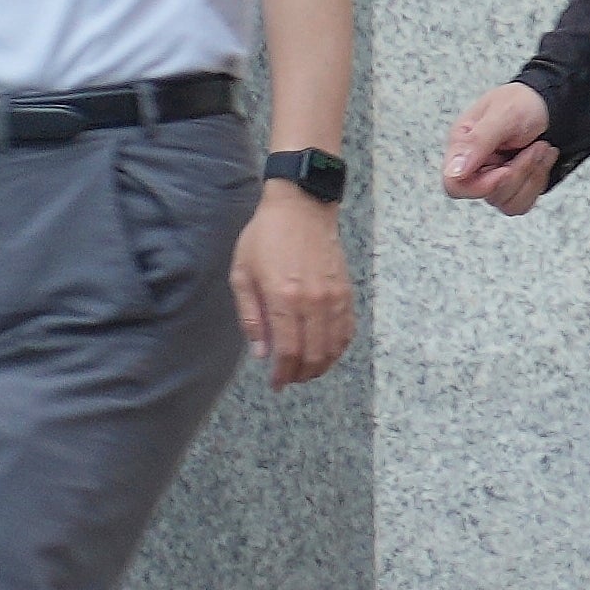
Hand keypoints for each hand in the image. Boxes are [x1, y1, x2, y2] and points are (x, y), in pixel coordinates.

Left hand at [237, 185, 354, 388]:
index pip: (288, 351)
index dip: (282, 374)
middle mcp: (312, 301)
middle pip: (313, 354)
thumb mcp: (242, 274)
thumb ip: (251, 316)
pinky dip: (339, 347)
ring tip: (306, 370)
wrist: (301, 205)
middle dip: (301, 374)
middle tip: (289, 379)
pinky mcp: (346, 290)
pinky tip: (326, 351)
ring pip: (334, 346)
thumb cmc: (265, 236)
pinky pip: (347, 329)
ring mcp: (333, 296)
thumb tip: (261, 352)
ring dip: (321, 365)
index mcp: (283, 298)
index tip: (276, 383)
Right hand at [441, 81, 558, 214]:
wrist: (551, 105)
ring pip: (508, 202)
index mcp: (463, 146)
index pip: (455, 185)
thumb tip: (453, 171)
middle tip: (534, 146)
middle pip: (489, 195)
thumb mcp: (503, 114)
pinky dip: (538, 181)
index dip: (480, 187)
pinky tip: (543, 158)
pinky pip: (522, 203)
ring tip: (541, 148)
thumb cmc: (523, 102)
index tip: (505, 170)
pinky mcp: (513, 187)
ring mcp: (494, 178)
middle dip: (519, 172)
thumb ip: (477, 141)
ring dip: (532, 175)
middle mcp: (475, 166)